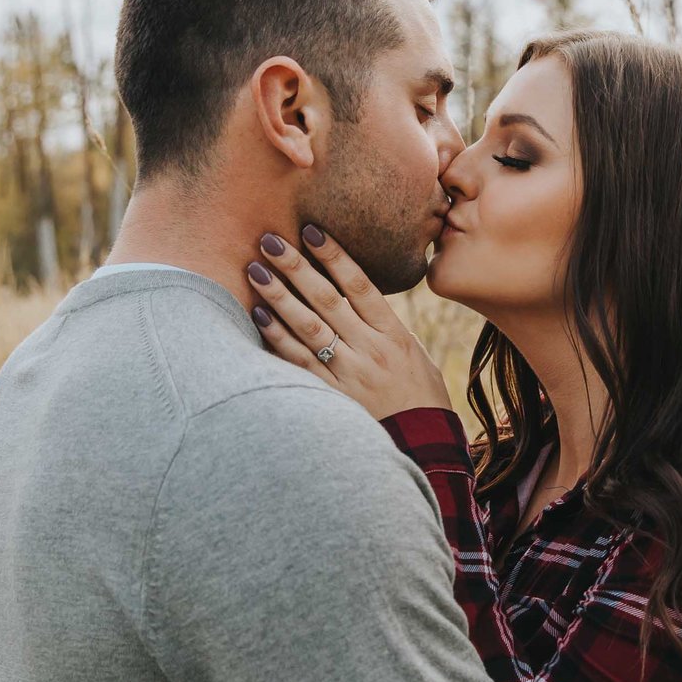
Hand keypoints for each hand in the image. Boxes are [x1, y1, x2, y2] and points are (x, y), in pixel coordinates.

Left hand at [246, 224, 453, 419]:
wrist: (426, 450)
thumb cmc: (422, 400)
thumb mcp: (416, 356)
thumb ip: (386, 327)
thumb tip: (359, 297)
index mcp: (394, 335)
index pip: (361, 285)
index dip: (335, 256)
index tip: (311, 231)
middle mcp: (371, 350)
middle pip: (328, 300)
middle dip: (297, 267)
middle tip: (270, 241)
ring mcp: (350, 374)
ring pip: (309, 327)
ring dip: (279, 296)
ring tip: (255, 271)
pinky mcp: (332, 397)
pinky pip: (299, 363)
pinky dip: (277, 338)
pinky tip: (259, 317)